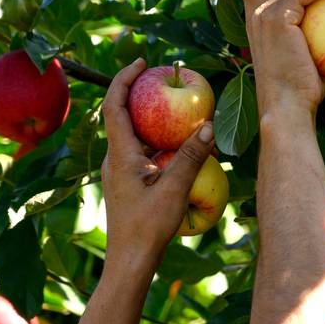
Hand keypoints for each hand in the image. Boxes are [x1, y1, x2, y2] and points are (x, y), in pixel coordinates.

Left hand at [100, 58, 213, 279]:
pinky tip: (178, 145)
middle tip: (164, 79)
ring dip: (151, 117)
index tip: (142, 62)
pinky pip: (141, 150)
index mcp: (121, 154)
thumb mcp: (176, 189)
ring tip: (176, 109)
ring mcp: (121, 171)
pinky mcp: (129, 182)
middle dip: (141, 93)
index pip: (115, 105)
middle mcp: (116, 158)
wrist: (131, 260)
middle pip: (122, 115)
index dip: (124, 79)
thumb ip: (192, 155)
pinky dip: (157, 139)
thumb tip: (209, 124)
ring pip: (133, 134)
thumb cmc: (149, 226)